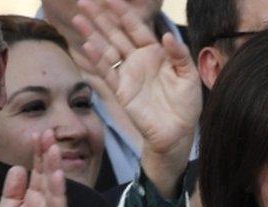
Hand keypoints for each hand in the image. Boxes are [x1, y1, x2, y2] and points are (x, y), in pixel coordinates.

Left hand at [0, 130, 67, 206]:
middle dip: (48, 155)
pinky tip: (57, 180)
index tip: (38, 133)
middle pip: (48, 177)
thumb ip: (13, 193)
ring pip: (55, 192)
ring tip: (53, 150)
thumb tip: (20, 168)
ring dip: (55, 170)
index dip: (38, 153)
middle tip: (47, 133)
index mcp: (34, 202)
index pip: (38, 172)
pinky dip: (57, 197)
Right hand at [73, 0, 200, 195]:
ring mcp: (128, 74)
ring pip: (107, 49)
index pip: (136, 27)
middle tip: (83, 1)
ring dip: (92, 34)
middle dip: (101, 17)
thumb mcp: (189, 77)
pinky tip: (87, 45)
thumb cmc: (185, 105)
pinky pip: (108, 72)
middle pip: (116, 33)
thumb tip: (167, 37)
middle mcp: (138, 60)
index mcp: (155, 53)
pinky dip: (98, 59)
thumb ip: (179, 55)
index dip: (123, 12)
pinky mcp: (122, 90)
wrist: (177, 133)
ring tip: (78, 18)